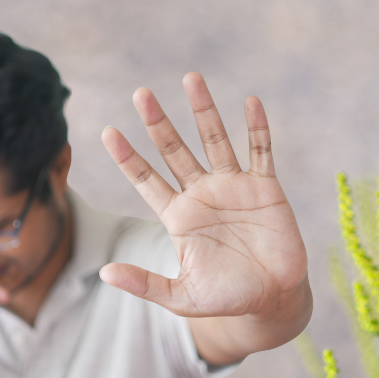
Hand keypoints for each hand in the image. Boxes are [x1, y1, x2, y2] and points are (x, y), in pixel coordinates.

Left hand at [99, 73, 308, 319]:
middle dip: (158, 123)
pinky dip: (257, 127)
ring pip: (215, 140)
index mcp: (179, 216)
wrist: (274, 298)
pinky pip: (260, 151)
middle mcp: (202, 194)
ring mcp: (234, 187)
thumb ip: (145, 283)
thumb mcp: (182, 297)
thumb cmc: (226, 298)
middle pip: (175, 150)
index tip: (108, 132)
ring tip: (191, 79)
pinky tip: (251, 103)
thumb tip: (104, 272)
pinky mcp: (265, 188)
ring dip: (204, 111)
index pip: (146, 179)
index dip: (128, 157)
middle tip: (141, 94)